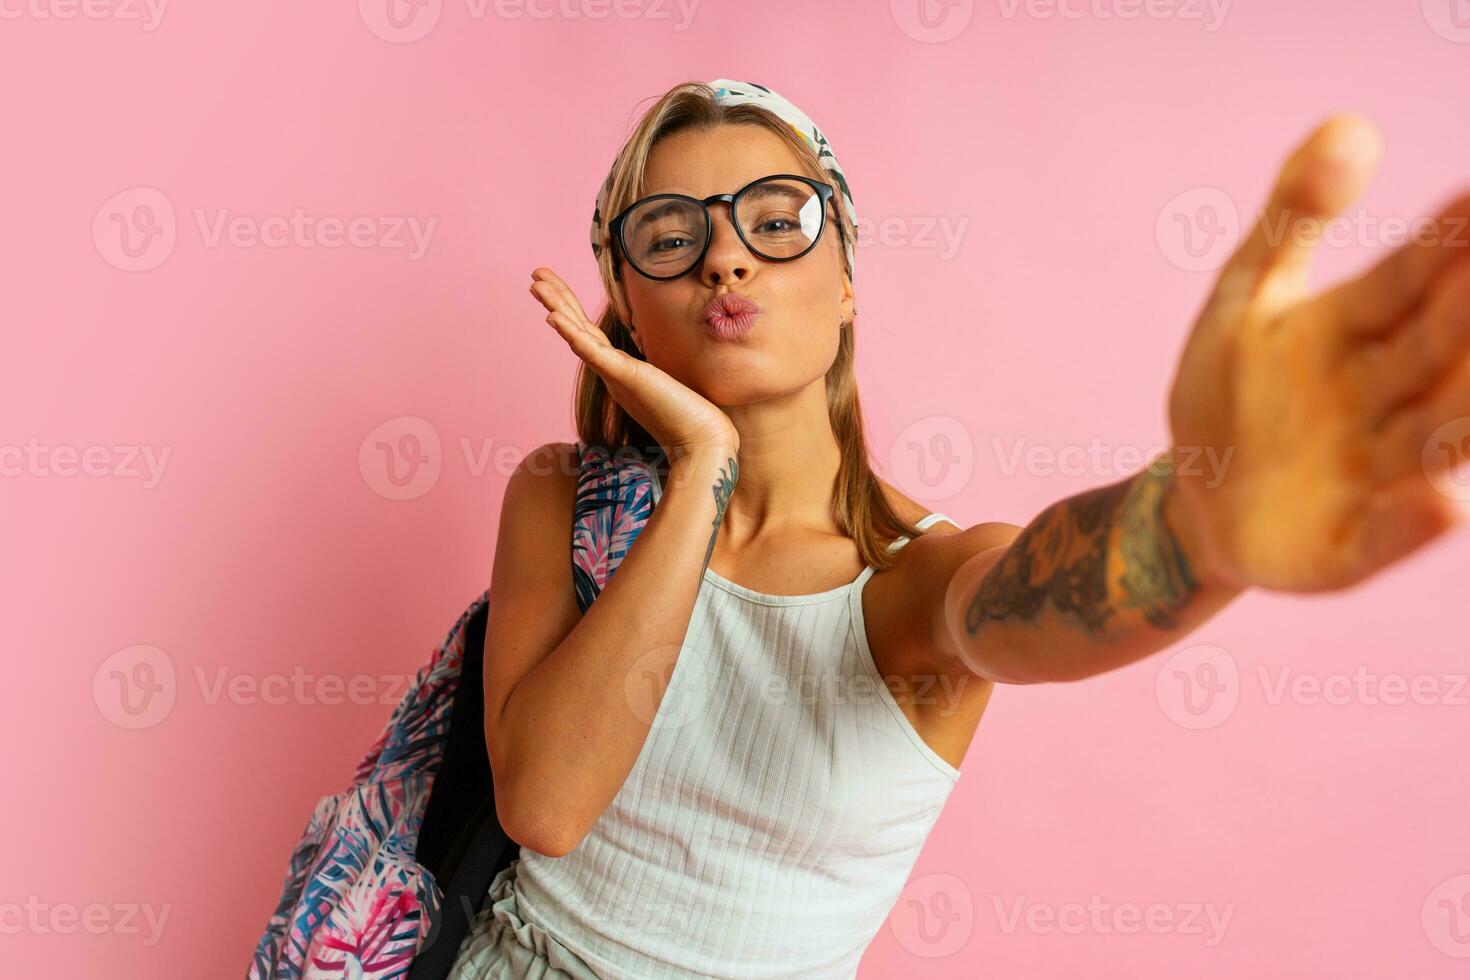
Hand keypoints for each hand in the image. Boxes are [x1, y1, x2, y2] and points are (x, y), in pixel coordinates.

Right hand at [529, 267, 739, 463]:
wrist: (702, 443)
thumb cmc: (690, 417)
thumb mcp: (667, 382)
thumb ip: (654, 371)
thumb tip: (660, 363)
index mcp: (619, 370)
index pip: (589, 332)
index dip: (570, 308)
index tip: (552, 286)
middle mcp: (611, 372)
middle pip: (577, 328)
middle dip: (556, 299)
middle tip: (535, 275)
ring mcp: (615, 375)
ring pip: (578, 335)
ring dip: (556, 308)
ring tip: (536, 285)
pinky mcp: (626, 377)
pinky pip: (593, 353)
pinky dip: (573, 334)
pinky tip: (554, 318)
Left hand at [1167, 114, 1469, 592]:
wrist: (1197, 496)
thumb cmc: (1232, 389)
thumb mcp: (1246, 295)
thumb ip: (1294, 216)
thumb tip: (1351, 124)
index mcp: (1357, 331)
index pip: (1407, 281)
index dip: (1444, 247)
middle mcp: (1384, 397)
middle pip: (1435, 352)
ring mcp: (1371, 471)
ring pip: (1433, 437)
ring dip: (1466, 412)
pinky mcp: (1345, 545)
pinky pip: (1383, 536)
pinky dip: (1412, 523)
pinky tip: (1442, 503)